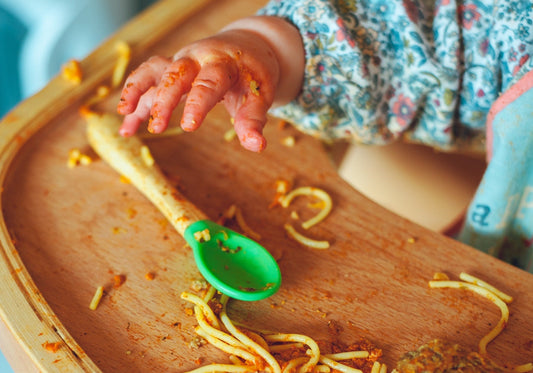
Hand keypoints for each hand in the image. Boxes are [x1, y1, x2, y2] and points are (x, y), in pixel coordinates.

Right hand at [117, 29, 280, 151]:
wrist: (244, 48)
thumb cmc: (251, 74)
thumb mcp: (259, 95)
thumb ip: (254, 119)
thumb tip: (257, 146)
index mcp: (223, 64)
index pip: (209, 83)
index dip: (198, 104)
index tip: (189, 126)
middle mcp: (197, 59)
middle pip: (175, 74)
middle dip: (164, 100)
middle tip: (157, 127)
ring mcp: (180, 62)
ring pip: (154, 71)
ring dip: (137, 91)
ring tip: (125, 115)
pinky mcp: (170, 69)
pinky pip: (147, 80)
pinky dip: (134, 99)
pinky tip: (126, 125)